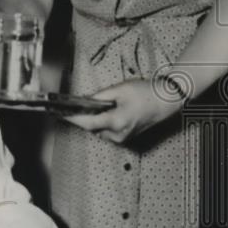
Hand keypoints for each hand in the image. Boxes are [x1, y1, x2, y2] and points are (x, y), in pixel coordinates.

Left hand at [63, 78, 182, 143]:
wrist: (166, 101)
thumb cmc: (146, 93)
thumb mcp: (119, 89)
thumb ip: (99, 96)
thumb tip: (83, 100)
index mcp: (117, 122)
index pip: (88, 123)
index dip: (73, 119)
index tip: (61, 114)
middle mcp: (119, 134)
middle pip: (92, 127)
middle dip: (85, 116)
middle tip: (79, 104)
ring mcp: (123, 138)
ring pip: (99, 130)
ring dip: (95, 119)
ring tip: (100, 105)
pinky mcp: (126, 137)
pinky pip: (108, 131)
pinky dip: (103, 122)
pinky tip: (107, 111)